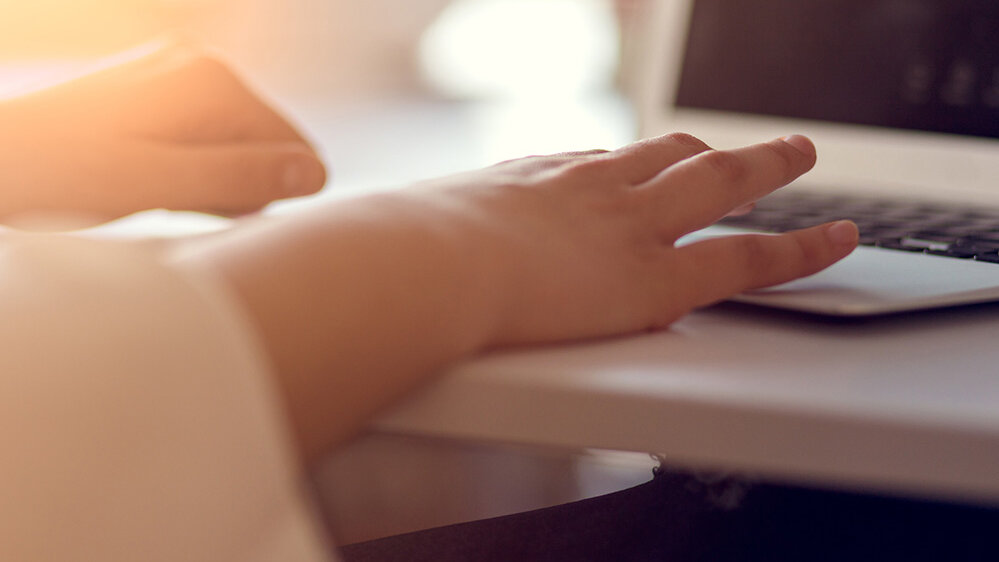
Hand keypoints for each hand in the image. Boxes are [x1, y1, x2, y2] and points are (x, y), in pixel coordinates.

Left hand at [0, 42, 325, 222]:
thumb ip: (241, 177)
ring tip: (155, 195)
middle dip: (235, 187)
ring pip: (233, 145)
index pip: (293, 148)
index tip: (217, 216)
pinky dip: (187, 169)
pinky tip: (148, 182)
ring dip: (208, 183)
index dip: (268, 196)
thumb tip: (317, 174)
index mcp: (210, 81)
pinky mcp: (154, 89)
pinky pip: (203, 138)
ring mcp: (174, 72)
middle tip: (176, 207)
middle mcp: (199, 64)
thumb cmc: (62, 177)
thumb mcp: (159, 185)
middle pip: (263, 145)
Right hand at [182, 132, 857, 458]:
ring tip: (800, 156)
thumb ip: (366, 252)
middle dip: (702, 149)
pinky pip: (747, 255)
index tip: (636, 161)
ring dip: (764, 167)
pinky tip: (839, 239)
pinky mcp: (651, 273)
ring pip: (716, 182)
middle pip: (659, 154)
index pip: (586, 161)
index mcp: (520, 183)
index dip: (620, 162)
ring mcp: (622, 224)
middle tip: (730, 144)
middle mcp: (580, 189)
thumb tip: (310, 265)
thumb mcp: (376, 246)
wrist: (404, 269)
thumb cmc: (381, 262)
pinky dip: (800, 247)